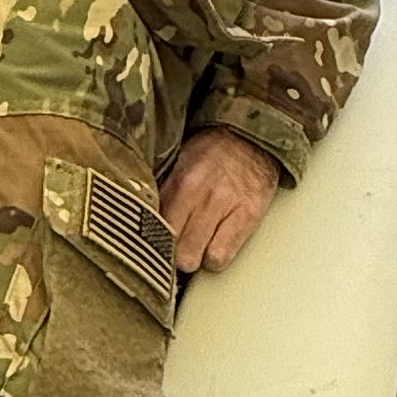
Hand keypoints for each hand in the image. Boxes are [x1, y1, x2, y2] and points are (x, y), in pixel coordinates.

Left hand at [158, 128, 282, 273]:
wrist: (253, 138)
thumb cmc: (212, 153)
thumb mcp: (180, 163)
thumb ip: (163, 193)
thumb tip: (144, 222)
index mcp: (182, 181)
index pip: (156, 228)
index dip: (152, 243)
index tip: (152, 246)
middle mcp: (203, 195)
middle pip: (177, 249)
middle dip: (175, 255)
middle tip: (176, 248)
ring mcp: (227, 207)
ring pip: (199, 258)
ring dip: (196, 259)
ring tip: (196, 248)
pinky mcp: (249, 216)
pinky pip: (224, 255)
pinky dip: (216, 259)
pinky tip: (213, 248)